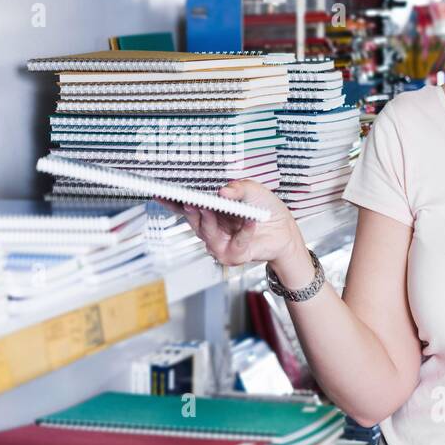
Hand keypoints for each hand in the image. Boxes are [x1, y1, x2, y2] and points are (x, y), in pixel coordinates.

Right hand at [153, 179, 302, 267]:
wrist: (284, 231)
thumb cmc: (265, 209)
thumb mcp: (252, 190)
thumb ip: (237, 188)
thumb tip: (221, 191)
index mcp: (211, 212)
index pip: (187, 207)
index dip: (172, 202)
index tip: (160, 193)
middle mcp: (211, 229)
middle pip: (194, 221)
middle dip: (192, 211)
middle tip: (190, 200)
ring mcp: (220, 244)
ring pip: (208, 234)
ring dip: (210, 221)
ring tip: (213, 208)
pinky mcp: (233, 256)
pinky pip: (235, 244)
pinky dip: (244, 233)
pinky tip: (250, 223)